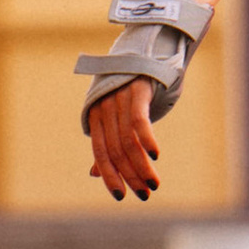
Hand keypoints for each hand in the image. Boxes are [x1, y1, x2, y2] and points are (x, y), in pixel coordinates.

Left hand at [86, 77, 159, 199]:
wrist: (148, 51)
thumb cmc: (133, 91)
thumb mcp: (117, 117)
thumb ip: (107, 143)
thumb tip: (93, 174)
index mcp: (95, 116)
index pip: (100, 152)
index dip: (109, 176)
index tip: (121, 197)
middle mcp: (104, 107)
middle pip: (115, 150)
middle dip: (129, 176)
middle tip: (144, 194)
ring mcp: (119, 97)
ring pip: (127, 141)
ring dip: (141, 166)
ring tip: (153, 183)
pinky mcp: (137, 89)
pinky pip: (138, 120)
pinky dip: (146, 139)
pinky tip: (155, 156)